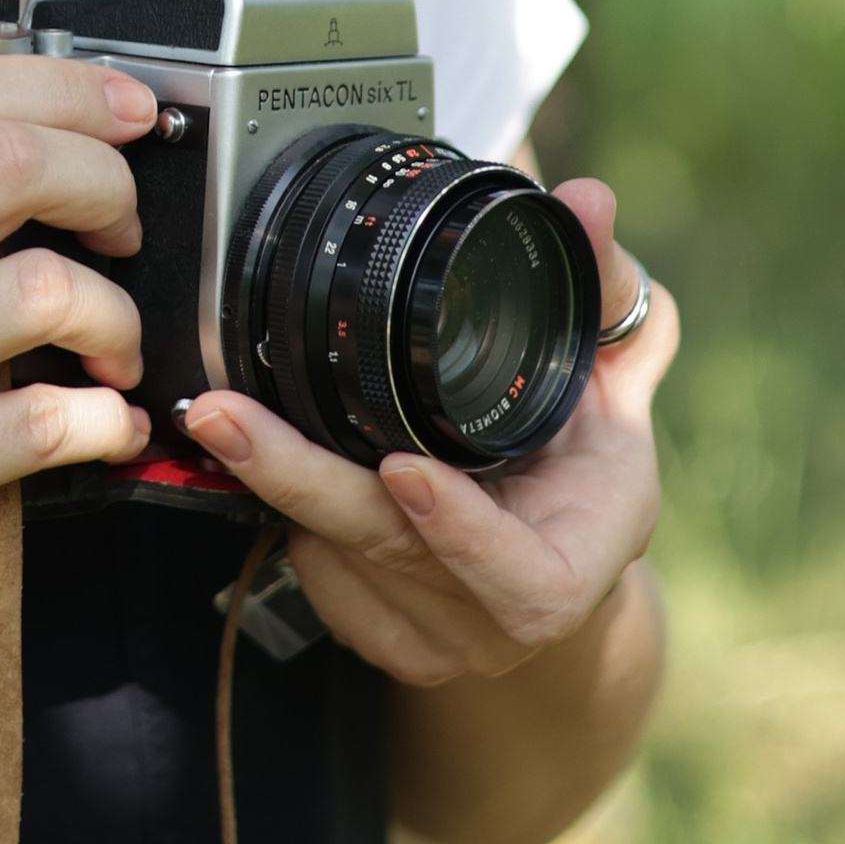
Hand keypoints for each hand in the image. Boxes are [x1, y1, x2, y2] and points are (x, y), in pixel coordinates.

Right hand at [0, 56, 158, 632]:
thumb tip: (16, 123)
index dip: (64, 88)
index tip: (125, 108)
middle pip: (13, 166)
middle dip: (106, 182)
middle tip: (123, 223)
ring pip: (49, 290)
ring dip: (116, 314)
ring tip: (111, 341)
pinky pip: (50, 421)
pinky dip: (106, 418)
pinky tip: (107, 420)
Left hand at [182, 179, 677, 684]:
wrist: (564, 564)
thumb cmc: (591, 461)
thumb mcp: (618, 372)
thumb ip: (604, 286)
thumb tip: (586, 199)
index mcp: (580, 558)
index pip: (524, 576)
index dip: (465, 532)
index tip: (406, 470)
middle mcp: (504, 617)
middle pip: (391, 555)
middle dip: (302, 480)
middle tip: (226, 415)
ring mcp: (441, 642)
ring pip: (338, 567)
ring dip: (279, 490)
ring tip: (227, 419)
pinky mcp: (385, 645)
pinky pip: (317, 584)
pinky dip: (290, 523)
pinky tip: (274, 468)